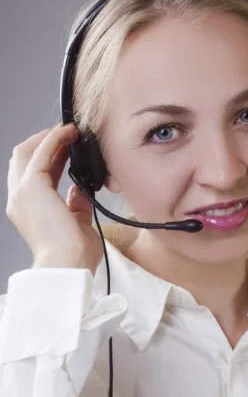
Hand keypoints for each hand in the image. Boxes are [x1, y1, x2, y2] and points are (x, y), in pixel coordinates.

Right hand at [6, 122, 103, 275]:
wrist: (68, 266)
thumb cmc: (75, 255)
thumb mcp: (77, 224)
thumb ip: (76, 205)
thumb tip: (78, 191)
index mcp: (29, 211)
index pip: (35, 175)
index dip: (50, 157)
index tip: (68, 147)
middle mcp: (20, 200)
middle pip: (23, 159)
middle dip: (44, 142)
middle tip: (66, 134)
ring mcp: (22, 192)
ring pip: (26, 152)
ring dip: (48, 137)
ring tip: (68, 130)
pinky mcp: (32, 186)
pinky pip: (41, 152)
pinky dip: (54, 139)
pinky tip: (68, 133)